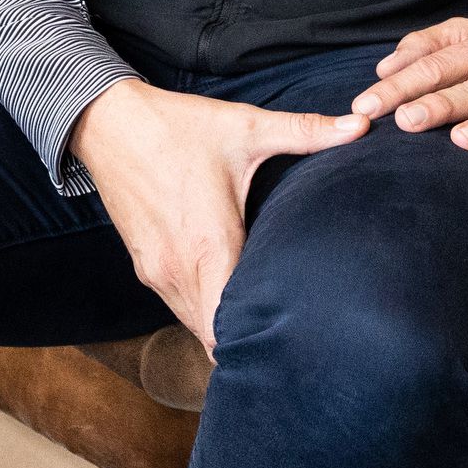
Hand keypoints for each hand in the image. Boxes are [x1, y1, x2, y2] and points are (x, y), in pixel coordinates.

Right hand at [69, 78, 366, 359]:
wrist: (106, 121)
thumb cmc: (177, 127)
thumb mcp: (244, 127)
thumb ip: (304, 131)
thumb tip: (361, 125)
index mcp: (209, 247)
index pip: (228, 331)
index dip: (258, 346)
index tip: (292, 345)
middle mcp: (179, 270)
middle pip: (214, 340)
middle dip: (248, 342)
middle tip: (289, 337)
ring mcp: (156, 272)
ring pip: (194, 324)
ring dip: (222, 325)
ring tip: (261, 317)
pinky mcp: (143, 265)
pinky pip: (177, 305)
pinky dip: (201, 307)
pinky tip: (225, 289)